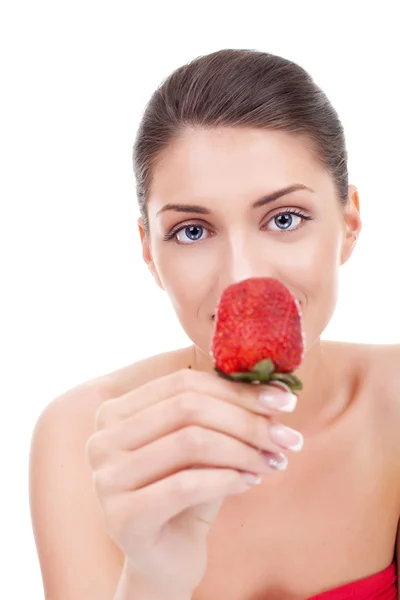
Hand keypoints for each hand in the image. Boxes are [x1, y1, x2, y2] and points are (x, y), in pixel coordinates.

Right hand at [86, 368, 302, 596]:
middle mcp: (102, 439)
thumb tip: (277, 389)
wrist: (167, 555)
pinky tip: (251, 482)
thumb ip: (224, 412)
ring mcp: (106, 478)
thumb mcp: (203, 443)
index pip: (183, 382)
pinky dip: (227, 479)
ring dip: (244, 450)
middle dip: (247, 419)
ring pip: (191, 442)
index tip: (282, 401)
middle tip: (288, 436)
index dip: (237, 388)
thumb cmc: (187, 491)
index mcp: (116, 411)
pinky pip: (186, 485)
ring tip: (275, 461)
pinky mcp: (122, 516)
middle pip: (188, 408)